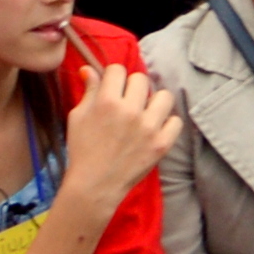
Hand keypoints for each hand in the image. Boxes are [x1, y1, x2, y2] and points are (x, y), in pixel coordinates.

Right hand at [56, 50, 183, 213]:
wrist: (95, 184)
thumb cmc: (83, 150)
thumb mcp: (78, 117)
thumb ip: (88, 91)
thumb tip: (89, 68)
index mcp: (107, 102)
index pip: (118, 69)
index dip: (114, 76)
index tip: (113, 87)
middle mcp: (131, 111)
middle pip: (141, 80)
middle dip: (133, 87)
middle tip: (128, 101)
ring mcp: (149, 128)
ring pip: (164, 96)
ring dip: (154, 101)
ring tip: (145, 112)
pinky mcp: (162, 144)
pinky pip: (176, 121)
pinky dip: (167, 123)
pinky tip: (155, 128)